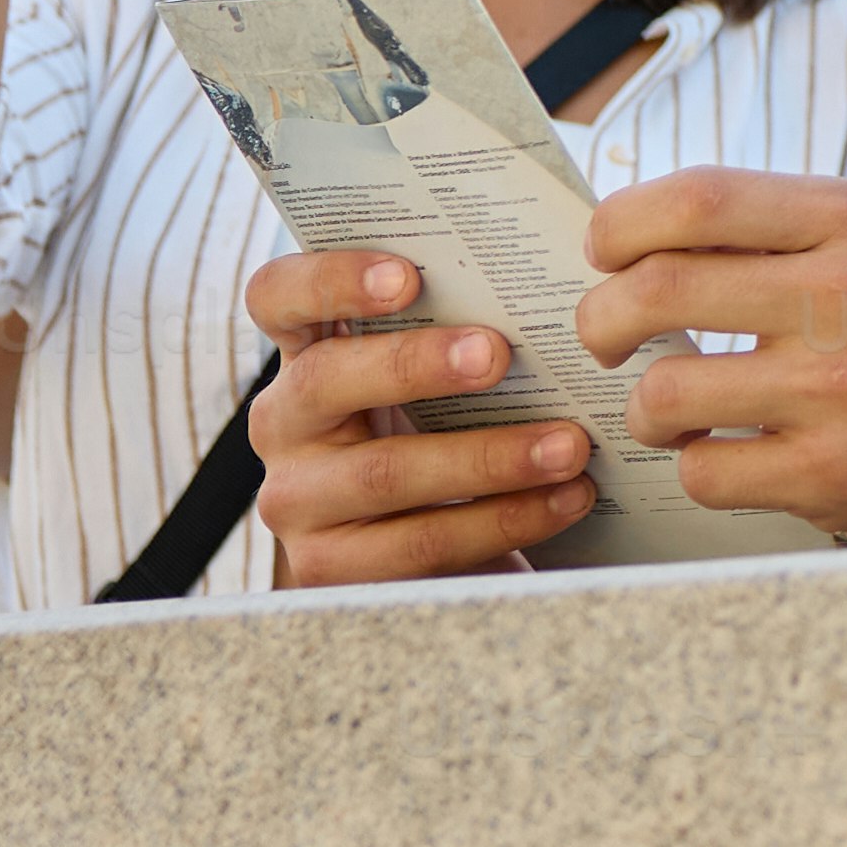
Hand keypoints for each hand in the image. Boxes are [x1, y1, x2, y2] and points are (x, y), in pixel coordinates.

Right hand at [237, 240, 606, 583]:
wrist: (449, 549)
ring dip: (489, 457)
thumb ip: (458, 331)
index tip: (406, 276)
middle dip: (418, 364)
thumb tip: (540, 289)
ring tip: (569, 446)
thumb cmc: (451, 430)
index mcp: (304, 353)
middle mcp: (283, 424)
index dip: (330, 279)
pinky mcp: (331, 570)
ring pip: (385, 473)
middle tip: (499, 355)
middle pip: (326, 380)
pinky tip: (565, 500)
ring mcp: (296, 501)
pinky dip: (505, 520)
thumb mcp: (437, 380)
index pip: (278, 296)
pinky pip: (422, 543)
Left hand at [582, 168, 846, 547]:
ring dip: (645, 409)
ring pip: (664, 394)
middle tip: (603, 338)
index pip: (697, 198)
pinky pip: (704, 472)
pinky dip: (696, 468)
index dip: (620, 224)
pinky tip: (729, 456)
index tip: (603, 250)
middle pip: (655, 290)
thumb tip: (642, 230)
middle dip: (599, 320)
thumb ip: (784, 226)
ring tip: (673, 410)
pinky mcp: (835, 475)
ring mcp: (840, 390)